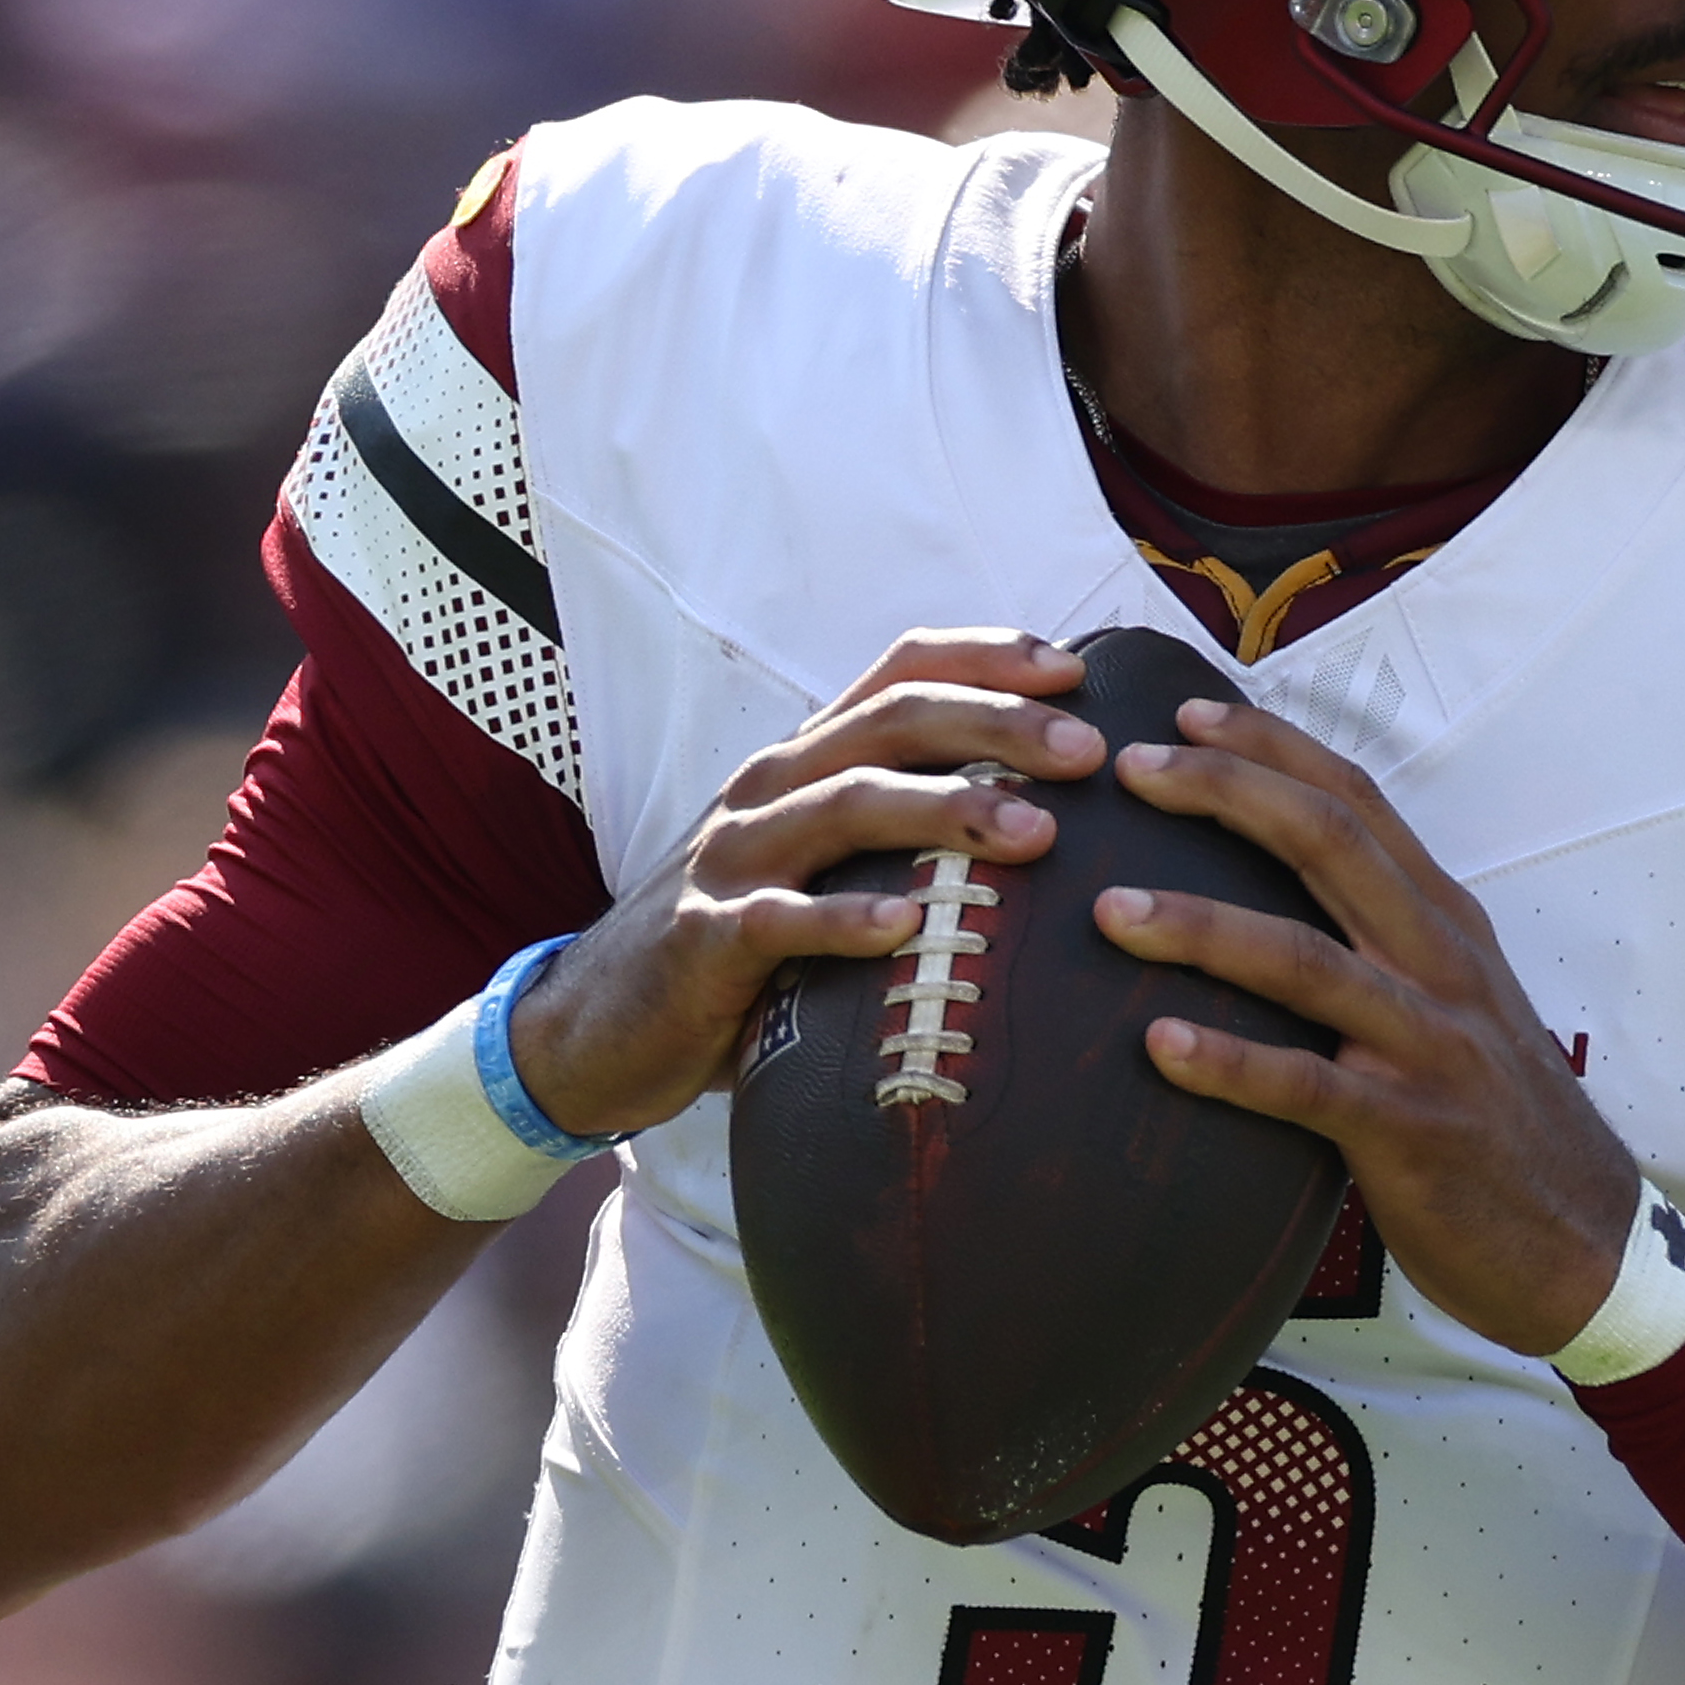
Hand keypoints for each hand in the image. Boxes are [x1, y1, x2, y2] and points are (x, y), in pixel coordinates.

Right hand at [503, 634, 1108, 1144]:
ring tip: (1036, 831)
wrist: (596, 1028)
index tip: (1075, 669)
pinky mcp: (705, 939)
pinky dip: (845, 921)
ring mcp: (733, 859)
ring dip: (946, 808)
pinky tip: (907, 927)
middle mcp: (769, 789)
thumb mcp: (818, 870)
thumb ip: (899, 839)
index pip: (897, 672)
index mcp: (804, 762)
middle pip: (891, 722)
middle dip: (997, 724)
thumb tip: (1043, 823)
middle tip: (1088, 752)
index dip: (986, 656)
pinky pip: (780, 921)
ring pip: (845, 803)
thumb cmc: (739, 949)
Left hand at [1092, 694, 1644, 1356]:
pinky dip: (1229, 1063)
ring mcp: (1428, 1045)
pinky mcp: (1410, 1132)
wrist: (1584, 1242)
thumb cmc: (1496, 1121)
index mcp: (1448, 922)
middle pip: (1330, 842)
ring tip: (1109, 909)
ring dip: (1200, 926)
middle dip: (1227, 791)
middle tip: (1130, 769)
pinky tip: (1158, 1047)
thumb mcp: (1455, 1005)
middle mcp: (1442, 964)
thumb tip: (1268, 899)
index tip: (1183, 713)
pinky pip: (1306, 1086)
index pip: (1357, 801)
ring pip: (1304, 959)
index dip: (1272, 747)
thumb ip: (1382, 945)